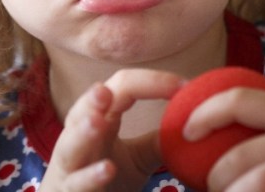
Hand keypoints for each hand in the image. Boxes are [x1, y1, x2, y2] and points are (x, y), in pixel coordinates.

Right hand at [39, 69, 183, 191]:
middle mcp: (80, 137)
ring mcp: (71, 166)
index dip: (150, 83)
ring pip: (71, 145)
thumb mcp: (138, 158)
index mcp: (100, 120)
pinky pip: (78, 183)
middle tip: (104, 91)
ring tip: (96, 121)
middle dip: (92, 100)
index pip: (121, 89)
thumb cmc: (107, 181)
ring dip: (83, 133)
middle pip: (83, 111)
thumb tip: (195, 122)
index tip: (183, 86)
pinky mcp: (70, 190)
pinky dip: (91, 176)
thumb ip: (159, 140)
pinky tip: (108, 169)